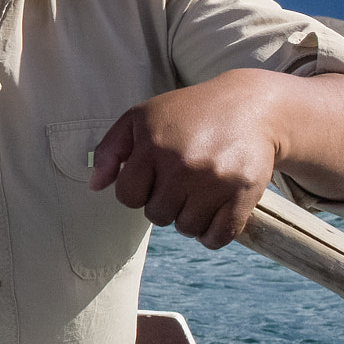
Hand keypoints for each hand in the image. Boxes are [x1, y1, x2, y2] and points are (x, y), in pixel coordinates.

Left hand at [88, 70, 280, 249]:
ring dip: (189, 218)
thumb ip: (110, 150)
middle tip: (180, 183)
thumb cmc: (188, 114)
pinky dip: (212, 235)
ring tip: (198, 194)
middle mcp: (182, 164)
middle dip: (164, 204)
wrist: (250, 106)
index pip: (127, 196)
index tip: (152, 178)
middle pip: (157, 215)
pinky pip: (218, 236)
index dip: (137, 191)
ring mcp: (214, 179)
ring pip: (186, 228)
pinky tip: (213, 215)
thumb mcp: (141, 118)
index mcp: (153, 145)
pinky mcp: (243, 192)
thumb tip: (94, 186)